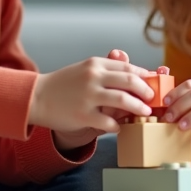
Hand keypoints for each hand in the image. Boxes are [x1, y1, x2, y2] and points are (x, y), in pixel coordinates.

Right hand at [30, 54, 154, 143]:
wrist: (37, 97)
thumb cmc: (64, 84)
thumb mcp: (85, 69)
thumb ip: (107, 70)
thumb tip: (135, 73)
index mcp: (95, 64)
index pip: (128, 67)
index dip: (145, 76)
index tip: (153, 84)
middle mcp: (93, 77)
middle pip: (130, 81)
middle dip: (146, 91)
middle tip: (152, 98)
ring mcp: (88, 96)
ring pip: (123, 101)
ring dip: (138, 107)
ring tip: (145, 112)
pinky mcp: (83, 115)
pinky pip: (109, 122)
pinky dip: (118, 125)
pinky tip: (119, 126)